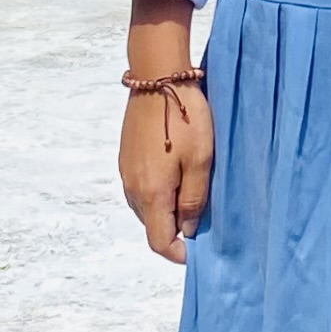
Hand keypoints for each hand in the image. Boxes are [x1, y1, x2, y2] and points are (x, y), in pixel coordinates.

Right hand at [121, 0, 211, 263]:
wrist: (158, 76)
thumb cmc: (185, 118)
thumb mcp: (201, 161)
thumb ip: (194, 201)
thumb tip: (187, 232)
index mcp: (151, 194)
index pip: (160, 243)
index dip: (180, 254)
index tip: (200, 251)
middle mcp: (132, 189)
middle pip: (152, 227)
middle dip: (176, 231)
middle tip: (204, 218)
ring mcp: (126, 173)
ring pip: (147, 208)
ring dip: (168, 211)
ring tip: (193, 194)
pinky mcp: (126, 157)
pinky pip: (142, 189)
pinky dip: (159, 193)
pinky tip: (178, 175)